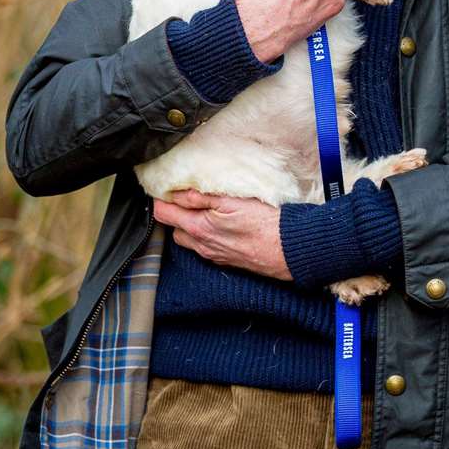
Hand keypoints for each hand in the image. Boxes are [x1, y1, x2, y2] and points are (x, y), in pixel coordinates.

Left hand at [153, 189, 291, 280]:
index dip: (161, 199)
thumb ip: (201, 197)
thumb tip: (177, 192)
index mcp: (199, 228)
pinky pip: (204, 248)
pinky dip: (204, 236)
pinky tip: (219, 226)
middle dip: (174, 213)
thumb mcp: (232, 201)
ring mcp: (213, 254)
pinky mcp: (225, 260)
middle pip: (173, 228)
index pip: (163, 214)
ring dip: (189, 226)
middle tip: (185, 197)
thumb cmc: (265, 223)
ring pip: (188, 240)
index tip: (166, 188)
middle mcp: (202, 244)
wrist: (287, 249)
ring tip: (202, 211)